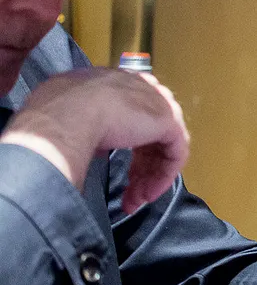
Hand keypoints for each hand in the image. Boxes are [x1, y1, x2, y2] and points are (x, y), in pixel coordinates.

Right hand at [0, 67, 188, 209]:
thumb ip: (81, 119)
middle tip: (128, 194)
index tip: (116, 170)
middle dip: (139, 170)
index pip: (130, 117)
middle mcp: (141, 88)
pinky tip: (146, 195)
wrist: (66, 115)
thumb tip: (85, 136)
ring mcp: (158, 103)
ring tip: (133, 202)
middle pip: (149, 135)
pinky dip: (162, 177)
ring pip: (162, 147)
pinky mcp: (168, 121)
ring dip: (148, 178)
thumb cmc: (54, 112)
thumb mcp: (64, 109)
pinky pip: (175, 153)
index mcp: (116, 83)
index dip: (125, 147)